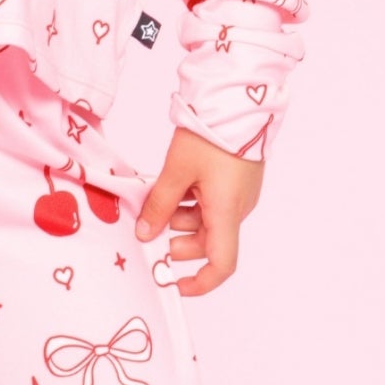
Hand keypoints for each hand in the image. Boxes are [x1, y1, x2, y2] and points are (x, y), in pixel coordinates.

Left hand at [133, 125, 263, 295]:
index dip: (199, 282)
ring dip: (182, 218)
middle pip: (210, 242)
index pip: (221, 265)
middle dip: (179, 241)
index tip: (175, 283)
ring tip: (157, 200)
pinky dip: (191, 202)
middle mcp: (237, 208)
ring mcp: (238, 194)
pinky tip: (172, 187)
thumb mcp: (177, 170)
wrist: (238, 101)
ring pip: (208, 220)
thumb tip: (146, 234)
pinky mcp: (236, 179)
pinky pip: (212, 202)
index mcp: (226, 212)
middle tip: (151, 227)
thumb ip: (160, 204)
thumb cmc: (211, 135)